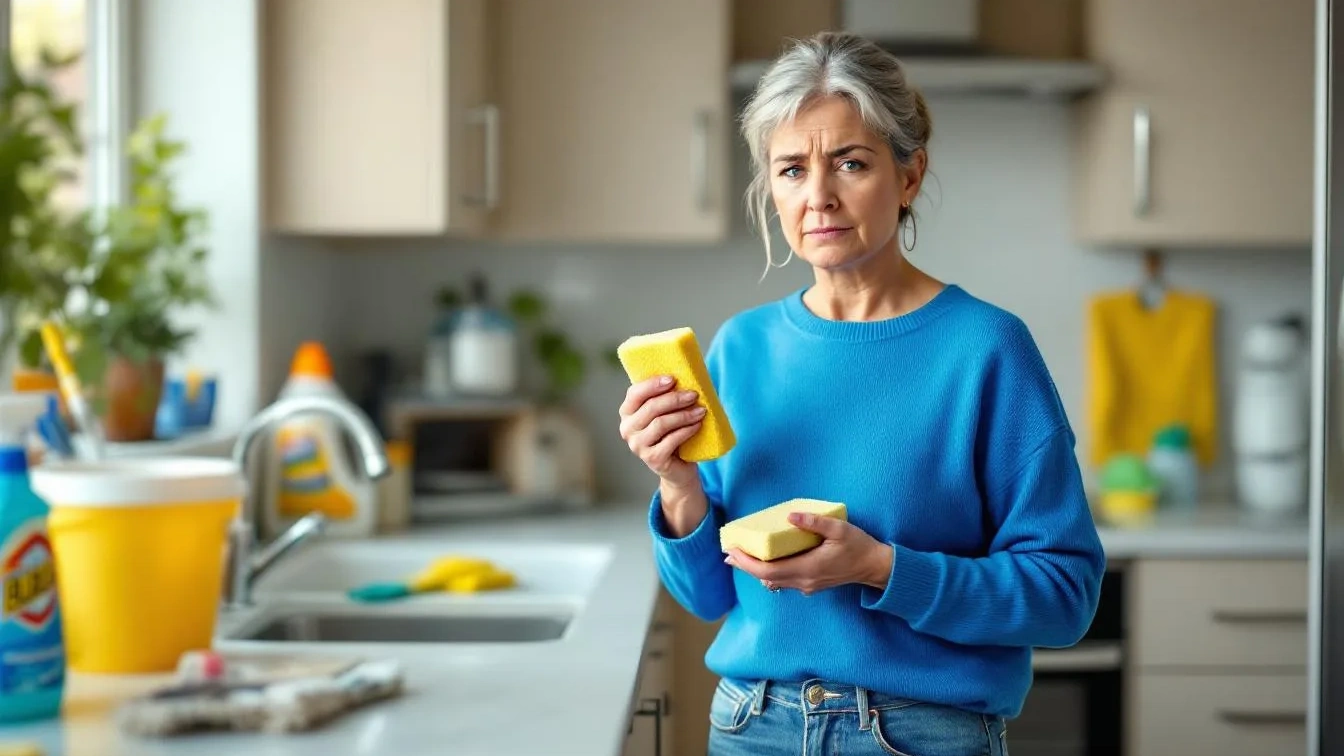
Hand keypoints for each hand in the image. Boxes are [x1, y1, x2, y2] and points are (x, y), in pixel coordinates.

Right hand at [618, 375, 705, 487]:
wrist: (679, 466)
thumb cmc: (672, 432)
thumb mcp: (666, 412)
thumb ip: (666, 396)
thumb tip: (684, 374)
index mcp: (627, 412)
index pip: (635, 394)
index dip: (653, 384)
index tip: (673, 379)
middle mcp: (627, 429)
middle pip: (651, 408)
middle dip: (675, 399)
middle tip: (694, 394)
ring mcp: (637, 445)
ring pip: (661, 424)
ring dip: (684, 415)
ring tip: (701, 410)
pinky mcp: (652, 459)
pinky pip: (671, 440)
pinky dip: (687, 430)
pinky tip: (698, 425)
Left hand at [725, 512, 893, 594]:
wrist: (874, 567)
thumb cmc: (858, 546)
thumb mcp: (839, 529)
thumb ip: (814, 523)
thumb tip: (791, 516)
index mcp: (808, 568)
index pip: (768, 571)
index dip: (747, 563)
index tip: (733, 553)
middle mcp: (804, 581)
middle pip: (766, 578)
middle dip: (746, 566)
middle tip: (729, 554)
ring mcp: (807, 586)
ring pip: (773, 581)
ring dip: (756, 570)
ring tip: (743, 556)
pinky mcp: (810, 585)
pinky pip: (784, 581)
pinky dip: (770, 572)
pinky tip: (766, 560)